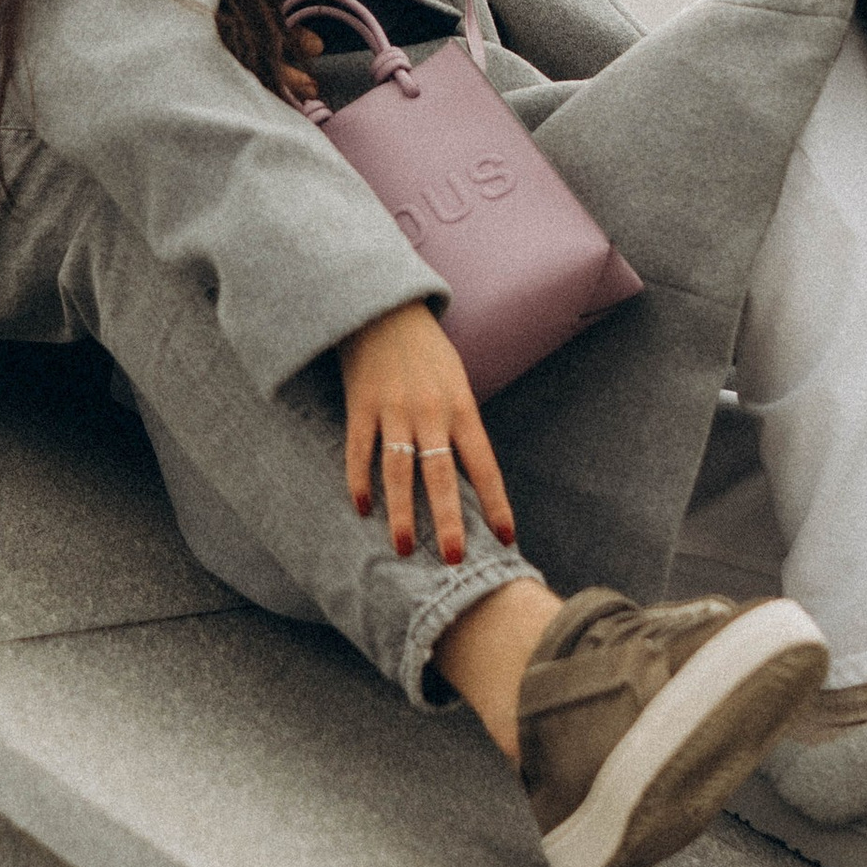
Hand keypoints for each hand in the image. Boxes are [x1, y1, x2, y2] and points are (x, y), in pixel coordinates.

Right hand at [338, 302, 515, 566]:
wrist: (385, 307)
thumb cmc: (427, 351)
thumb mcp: (457, 382)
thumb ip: (460, 425)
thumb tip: (469, 475)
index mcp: (462, 407)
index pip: (484, 464)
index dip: (495, 502)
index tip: (505, 538)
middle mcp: (431, 412)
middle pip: (442, 475)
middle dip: (449, 520)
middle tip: (453, 559)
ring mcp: (394, 410)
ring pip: (399, 471)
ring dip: (402, 512)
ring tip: (403, 547)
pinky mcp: (361, 405)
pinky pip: (360, 450)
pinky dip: (360, 480)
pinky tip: (362, 508)